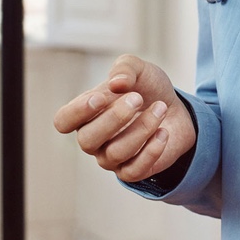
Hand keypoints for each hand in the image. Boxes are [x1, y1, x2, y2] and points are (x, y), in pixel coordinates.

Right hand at [53, 54, 196, 182]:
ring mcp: (110, 158)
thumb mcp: (139, 69)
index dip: (77, 112)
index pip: (63, 121)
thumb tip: (116, 84)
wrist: (176, 109)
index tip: (102, 97)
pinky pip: (134, 170)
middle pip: (87, 140)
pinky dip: (151, 150)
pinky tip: (163, 132)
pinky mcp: (131, 171)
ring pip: (116, 153)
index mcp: (86, 113)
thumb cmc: (147, 89)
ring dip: (142, 128)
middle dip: (114, 118)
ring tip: (161, 108)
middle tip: (138, 98)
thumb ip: (125, 68)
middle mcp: (93, 139)